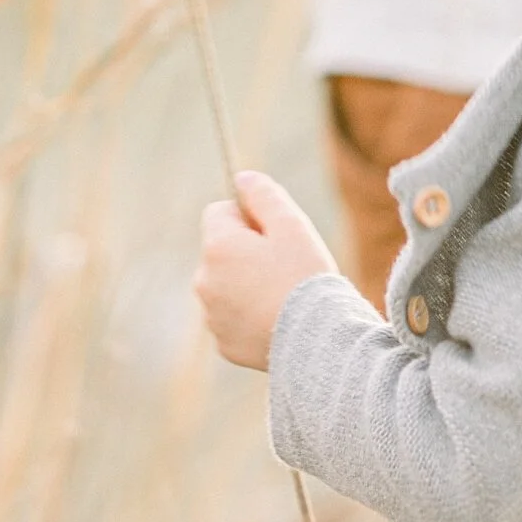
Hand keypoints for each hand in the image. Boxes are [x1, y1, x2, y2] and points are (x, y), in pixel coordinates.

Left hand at [194, 171, 337, 370]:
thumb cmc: (305, 277)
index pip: (219, 212)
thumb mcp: (291, 223)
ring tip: (283, 294)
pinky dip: (250, 315)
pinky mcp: (224, 344)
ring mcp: (212, 316)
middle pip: (221, 250)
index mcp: (217, 247)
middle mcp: (204, 281)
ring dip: (246, 283)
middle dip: (246, 251)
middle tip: (284, 264)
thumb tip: (241, 178)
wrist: (317, 342)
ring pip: (226, 285)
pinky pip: (233, 318)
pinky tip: (278, 319)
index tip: (274, 232)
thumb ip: (263, 194)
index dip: (249, 216)